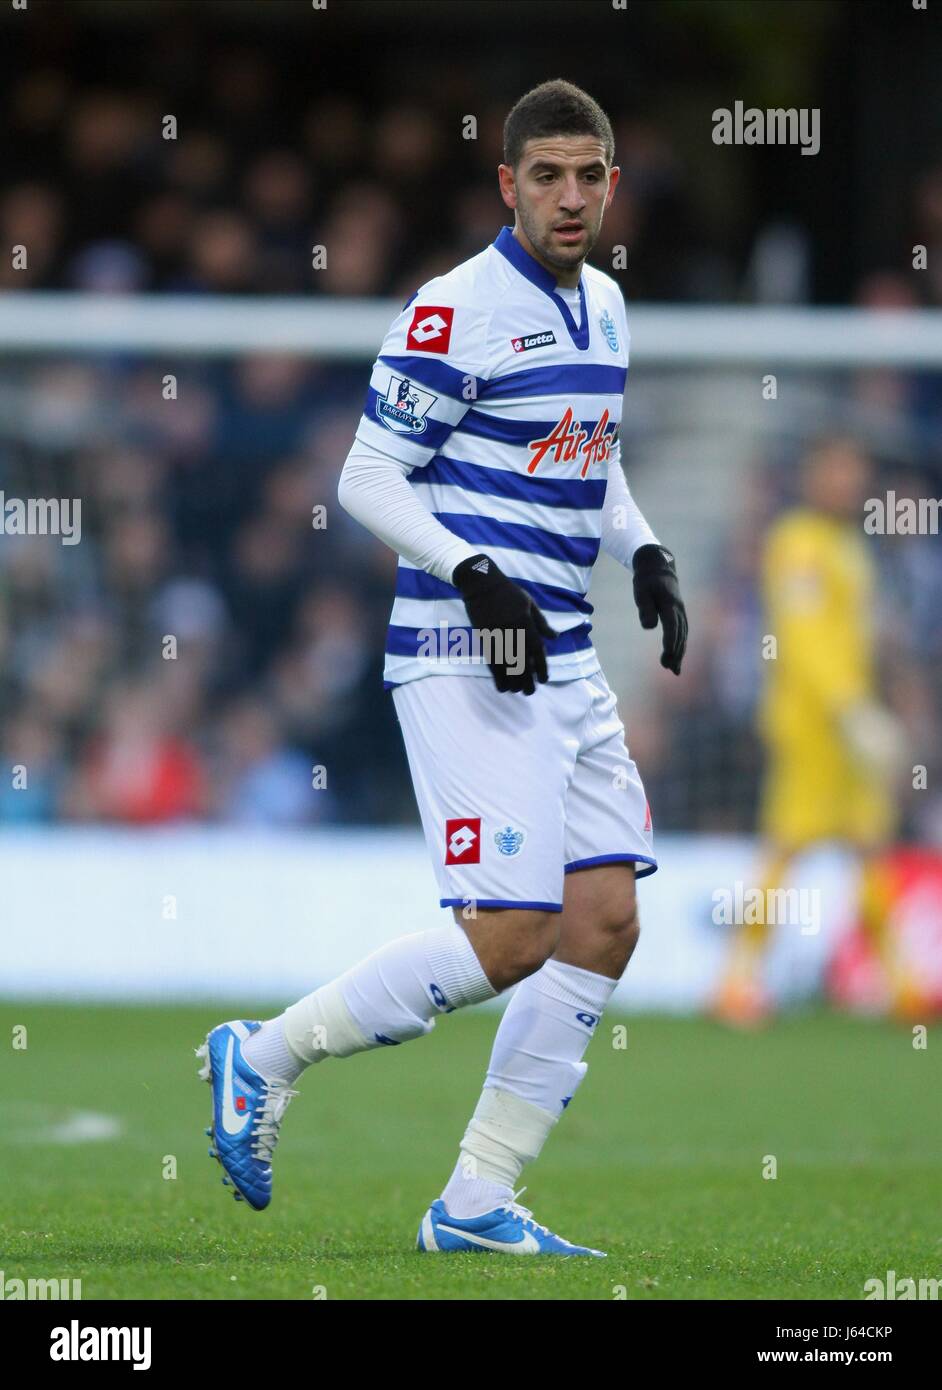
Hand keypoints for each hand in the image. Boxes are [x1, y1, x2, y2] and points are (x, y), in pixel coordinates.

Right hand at [452, 554, 557, 694]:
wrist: (481, 584)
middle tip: (531, 691)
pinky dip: (497, 677)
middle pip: (522, 663)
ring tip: (517, 691)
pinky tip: (502, 686)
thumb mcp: (529, 603)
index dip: (542, 667)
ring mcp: (496, 637)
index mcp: (525, 623)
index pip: (536, 650)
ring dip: (512, 682)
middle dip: (527, 680)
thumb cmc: (508, 592)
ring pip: (506, 666)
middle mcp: (512, 632)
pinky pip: (491, 663)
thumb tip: (555, 637)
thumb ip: (541, 622)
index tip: (544, 679)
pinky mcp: (484, 640)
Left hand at [632, 544, 687, 674]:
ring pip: (684, 635)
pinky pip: (683, 631)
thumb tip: (650, 627)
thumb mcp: (641, 591)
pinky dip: (681, 644)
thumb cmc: (646, 579)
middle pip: (680, 634)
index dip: (670, 643)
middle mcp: (679, 609)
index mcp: (669, 604)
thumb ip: (645, 608)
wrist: (658, 565)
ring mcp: (681, 611)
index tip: (667, 657)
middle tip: (669, 669)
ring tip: (675, 670)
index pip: (671, 627)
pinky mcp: (679, 612)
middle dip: (676, 653)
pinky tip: (678, 656)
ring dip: (680, 652)